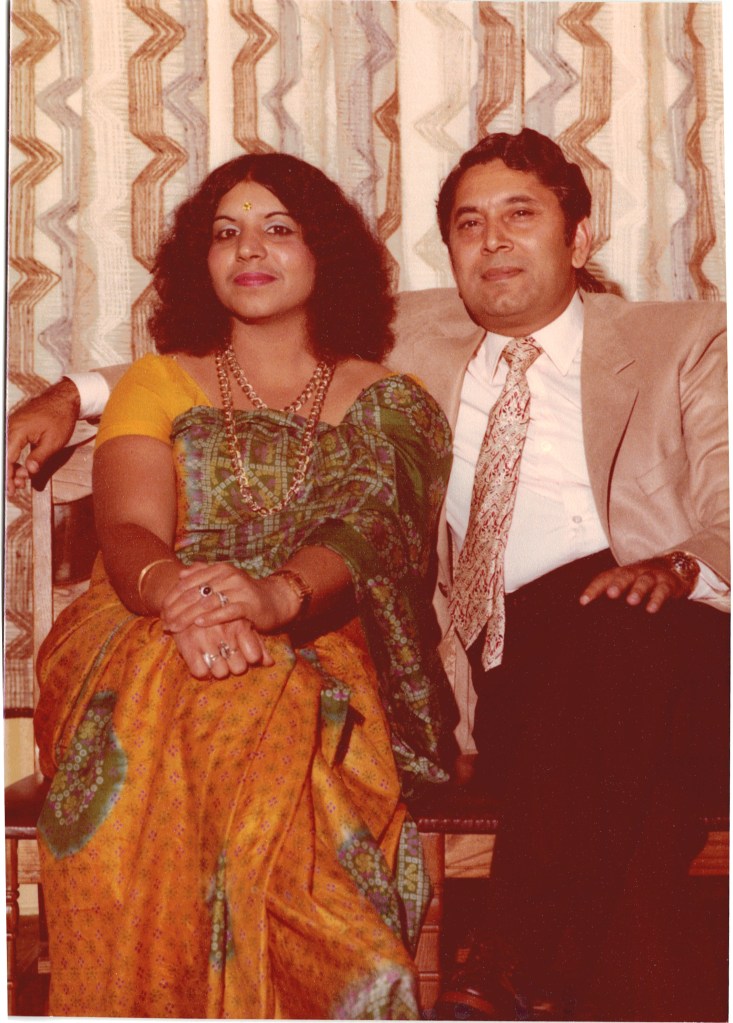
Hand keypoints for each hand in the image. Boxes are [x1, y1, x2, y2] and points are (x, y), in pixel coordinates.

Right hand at [6, 379, 80, 496]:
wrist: (63, 399)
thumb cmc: (60, 418)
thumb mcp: (53, 442)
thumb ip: (39, 457)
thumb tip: (28, 471)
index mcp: (17, 431)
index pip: (6, 459)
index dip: (7, 476)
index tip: (10, 490)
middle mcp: (9, 428)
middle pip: (4, 456)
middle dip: (8, 474)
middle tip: (17, 488)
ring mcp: (11, 427)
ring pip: (6, 452)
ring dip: (12, 467)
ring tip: (22, 480)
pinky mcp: (15, 427)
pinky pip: (10, 445)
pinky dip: (14, 458)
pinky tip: (22, 468)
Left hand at [159, 562, 299, 634]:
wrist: (276, 601)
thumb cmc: (245, 594)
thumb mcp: (225, 582)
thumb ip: (204, 574)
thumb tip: (181, 573)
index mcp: (220, 569)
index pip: (190, 582)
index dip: (173, 597)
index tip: (161, 612)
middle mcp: (229, 576)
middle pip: (196, 592)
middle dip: (177, 609)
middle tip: (165, 623)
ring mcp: (240, 589)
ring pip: (208, 602)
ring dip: (189, 616)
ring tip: (176, 626)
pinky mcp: (250, 604)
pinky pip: (228, 611)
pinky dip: (212, 617)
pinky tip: (199, 623)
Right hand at [171, 618, 273, 678]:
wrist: (187, 595)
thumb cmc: (220, 612)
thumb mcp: (240, 623)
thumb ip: (257, 643)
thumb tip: (270, 662)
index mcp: (240, 624)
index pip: (254, 656)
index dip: (252, 659)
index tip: (249, 656)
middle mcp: (224, 632)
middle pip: (240, 667)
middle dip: (237, 666)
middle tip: (231, 660)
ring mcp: (205, 639)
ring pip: (221, 672)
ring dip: (220, 670)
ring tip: (216, 662)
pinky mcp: (187, 644)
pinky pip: (200, 671)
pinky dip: (202, 671)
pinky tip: (202, 662)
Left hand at [579, 558, 694, 612]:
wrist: (675, 567)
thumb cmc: (643, 580)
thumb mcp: (628, 584)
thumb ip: (614, 595)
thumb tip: (593, 616)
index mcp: (621, 573)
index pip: (604, 578)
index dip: (593, 588)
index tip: (583, 602)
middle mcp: (635, 572)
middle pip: (624, 575)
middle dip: (617, 584)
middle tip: (610, 594)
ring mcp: (652, 576)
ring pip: (644, 581)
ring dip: (638, 590)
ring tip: (632, 601)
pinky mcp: (668, 584)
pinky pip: (662, 590)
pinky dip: (657, 599)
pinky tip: (651, 609)